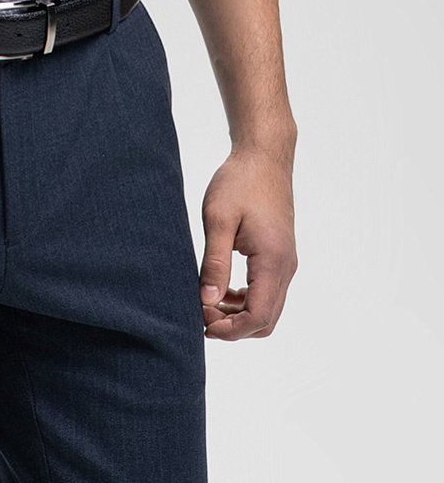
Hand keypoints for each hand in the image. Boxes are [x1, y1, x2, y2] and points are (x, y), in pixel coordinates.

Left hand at [199, 146, 296, 339]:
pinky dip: (246, 300)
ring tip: (206, 303)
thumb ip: (214, 263)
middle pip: (266, 320)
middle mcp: (286, 267)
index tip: (201, 323)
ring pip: (268, 308)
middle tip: (200, 314)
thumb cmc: (239, 182)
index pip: (258, 316)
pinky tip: (222, 289)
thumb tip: (206, 302)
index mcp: (272, 261)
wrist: (263, 157)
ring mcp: (286, 262)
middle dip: (233, 327)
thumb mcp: (218, 219)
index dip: (230, 330)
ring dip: (239, 315)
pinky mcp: (280, 255)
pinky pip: (268, 292)